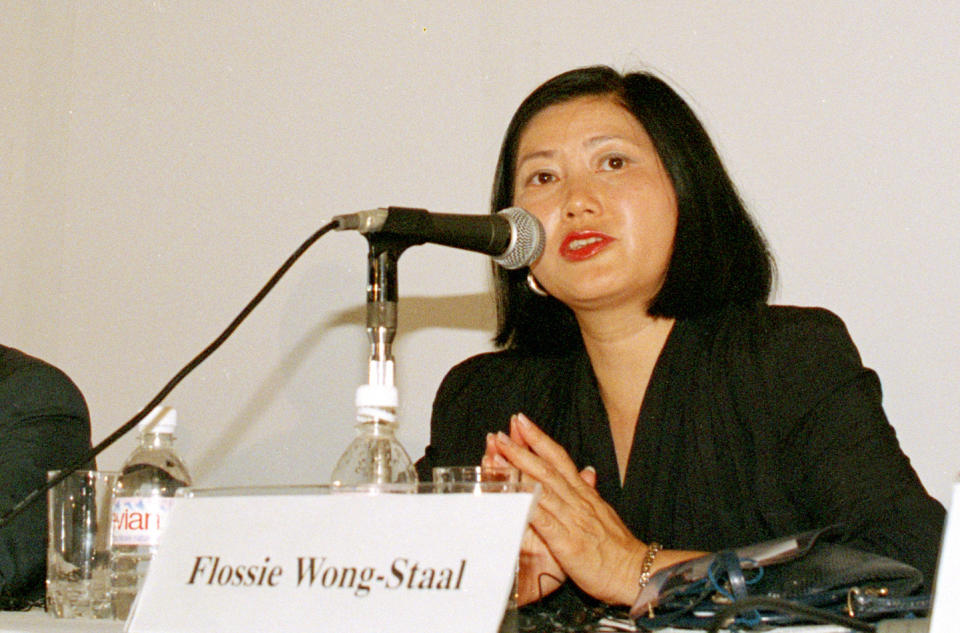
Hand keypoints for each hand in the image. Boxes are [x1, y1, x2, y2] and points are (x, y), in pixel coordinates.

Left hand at [492, 413, 648, 605]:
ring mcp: (572, 520)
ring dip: (518, 471)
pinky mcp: (567, 543)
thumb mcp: (605, 512)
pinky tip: (512, 497)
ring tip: (498, 456)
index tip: (523, 421)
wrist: (636, 572)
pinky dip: (527, 507)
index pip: (559, 459)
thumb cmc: (618, 547)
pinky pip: (544, 522)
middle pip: (546, 468)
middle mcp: (577, 501)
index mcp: (584, 493)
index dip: (540, 439)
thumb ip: (591, 491)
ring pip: (542, 489)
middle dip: (522, 449)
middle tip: (503, 432)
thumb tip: (588, 470)